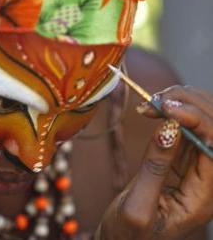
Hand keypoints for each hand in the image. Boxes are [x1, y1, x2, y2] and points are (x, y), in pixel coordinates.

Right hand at [97, 85, 212, 239]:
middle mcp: (206, 178)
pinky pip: (184, 129)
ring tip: (152, 102)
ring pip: (202, 123)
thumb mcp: (137, 207)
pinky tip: (154, 109)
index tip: (166, 109)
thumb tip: (169, 127)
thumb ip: (154, 168)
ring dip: (180, 105)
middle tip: (157, 100)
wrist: (122, 239)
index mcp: (205, 196)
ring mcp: (194, 167)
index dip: (197, 120)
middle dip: (189, 106)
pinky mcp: (179, 159)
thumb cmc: (128, 234)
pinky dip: (170, 114)